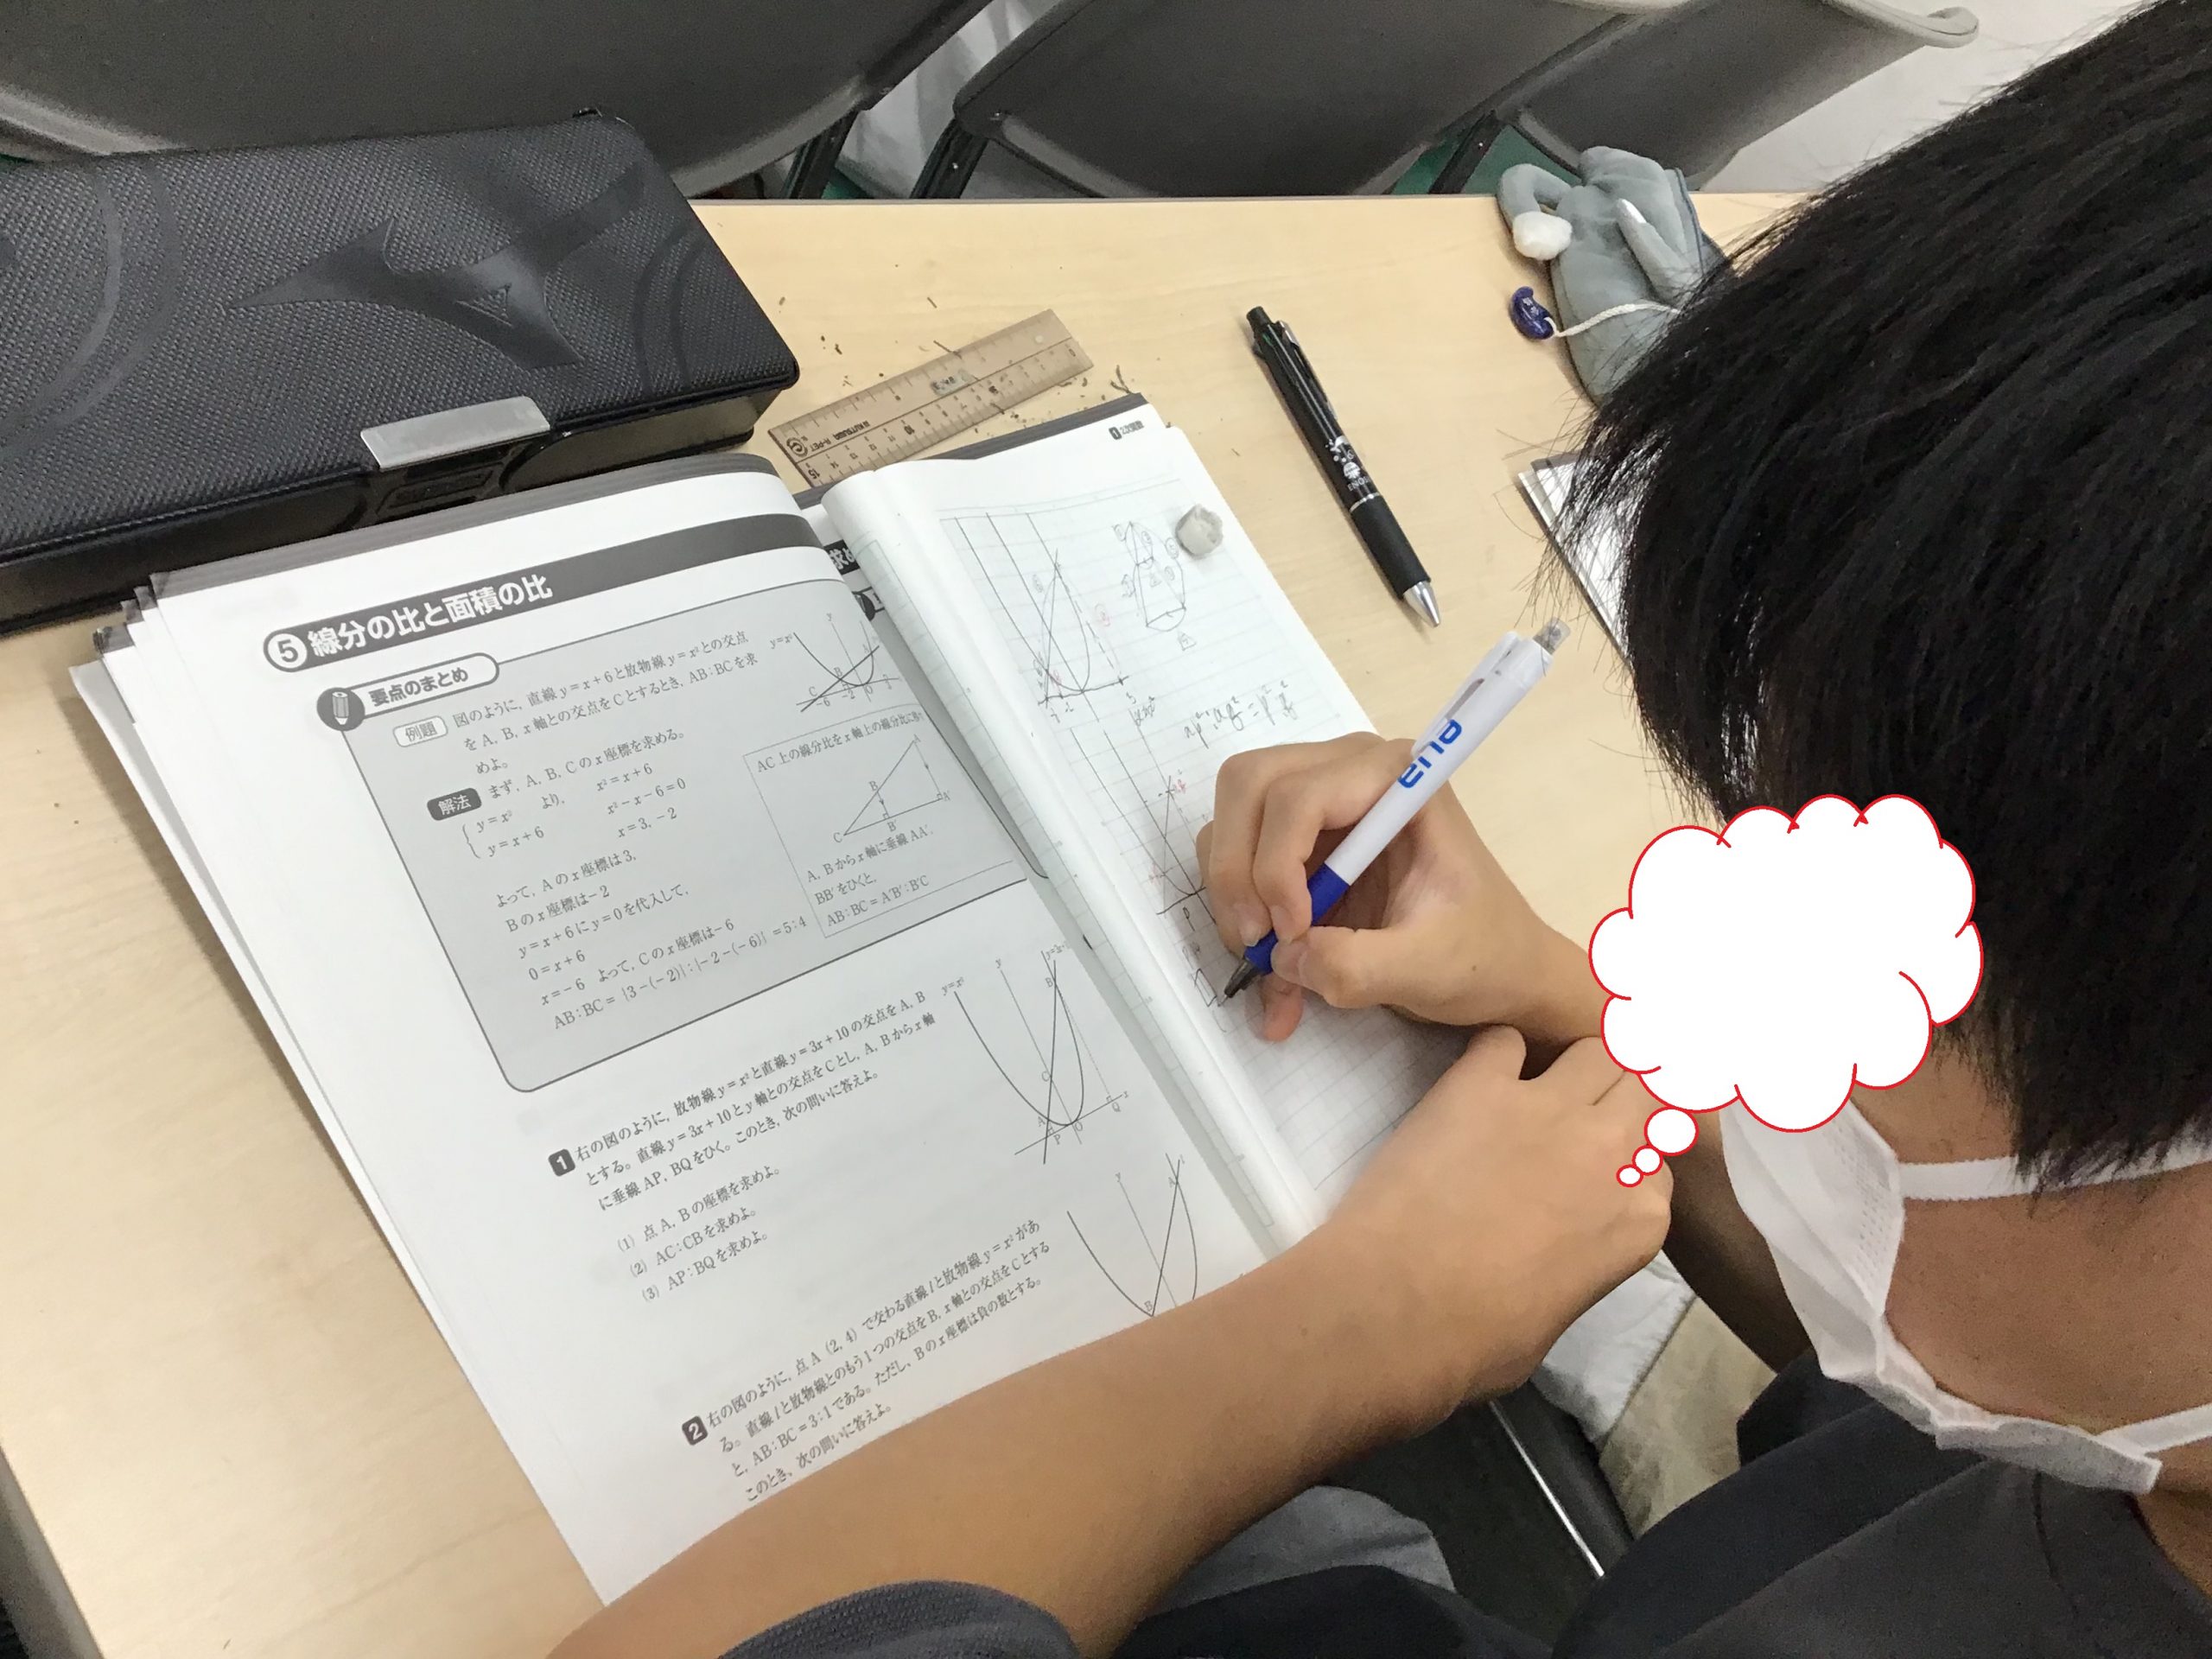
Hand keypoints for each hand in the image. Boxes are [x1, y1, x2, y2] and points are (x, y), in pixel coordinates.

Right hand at [1197, 734, 1599, 1045]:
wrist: (1504, 972)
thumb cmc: (1484, 957)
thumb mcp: (1427, 969)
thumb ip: (1355, 966)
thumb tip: (1283, 958)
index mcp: (1397, 778)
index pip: (1298, 795)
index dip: (1276, 865)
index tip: (1291, 936)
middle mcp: (1352, 771)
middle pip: (1249, 784)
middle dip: (1238, 868)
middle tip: (1256, 942)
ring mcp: (1323, 802)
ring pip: (1234, 819)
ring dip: (1234, 894)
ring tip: (1270, 963)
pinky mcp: (1304, 842)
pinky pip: (1242, 862)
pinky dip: (1243, 917)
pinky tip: (1278, 974)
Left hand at [1296, 1029, 1672, 1423]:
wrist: (1394, 1310)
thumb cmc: (1474, 1341)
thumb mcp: (1560, 1313)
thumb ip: (1580, 1261)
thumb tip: (1554, 1253)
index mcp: (1640, 1220)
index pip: (1658, 1163)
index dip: (1630, 1160)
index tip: (1603, 1163)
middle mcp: (1611, 1154)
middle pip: (1644, 1089)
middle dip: (1621, 1094)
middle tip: (1583, 1109)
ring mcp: (1548, 1110)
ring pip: (1595, 1051)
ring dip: (1573, 1064)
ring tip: (1539, 1085)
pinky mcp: (1479, 1085)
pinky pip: (1503, 1040)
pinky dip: (1495, 1053)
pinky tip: (1476, 1080)